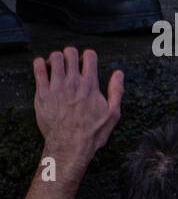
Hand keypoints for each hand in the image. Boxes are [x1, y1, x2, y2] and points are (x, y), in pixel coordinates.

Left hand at [33, 47, 123, 162]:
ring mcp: (56, 87)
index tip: (87, 62)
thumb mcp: (113, 114)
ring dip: (56, 59)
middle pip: (70, 52)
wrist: (70, 145)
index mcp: (90, 85)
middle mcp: (73, 82)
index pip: (89, 56)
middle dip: (71, 54)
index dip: (88, 56)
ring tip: (57, 67)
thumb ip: (116, 91)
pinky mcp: (42, 93)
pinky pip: (37, 69)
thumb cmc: (92, 133)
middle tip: (71, 63)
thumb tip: (119, 74)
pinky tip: (43, 69)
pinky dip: (39, 64)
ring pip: (54, 57)